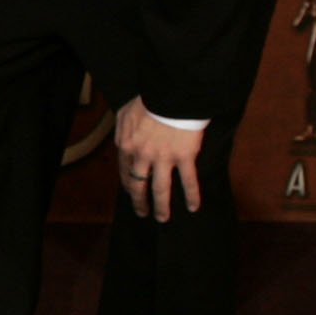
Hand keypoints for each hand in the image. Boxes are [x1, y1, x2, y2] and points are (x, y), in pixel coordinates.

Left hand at [114, 99, 205, 221]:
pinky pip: (188, 181)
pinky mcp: (184, 157)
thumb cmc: (149, 101)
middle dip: (139, 202)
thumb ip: (122, 131)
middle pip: (139, 185)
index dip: (128, 185)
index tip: (131, 192)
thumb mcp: (125, 114)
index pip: (124, 172)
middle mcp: (142, 156)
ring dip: (161, 206)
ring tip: (162, 218)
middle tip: (142, 212)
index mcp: (127, 146)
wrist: (171, 96)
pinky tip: (193, 207)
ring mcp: (163, 159)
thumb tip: (123, 142)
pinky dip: (191, 195)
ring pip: (160, 189)